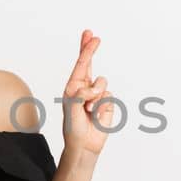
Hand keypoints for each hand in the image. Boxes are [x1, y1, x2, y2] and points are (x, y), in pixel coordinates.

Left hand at [61, 29, 113, 154]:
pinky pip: (108, 96)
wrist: (85, 144)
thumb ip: (80, 95)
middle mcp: (84, 88)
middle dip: (90, 49)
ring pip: (102, 83)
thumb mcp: (72, 110)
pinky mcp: (106, 102)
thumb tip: (91, 87)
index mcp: (72, 87)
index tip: (90, 36)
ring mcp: (96, 94)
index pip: (80, 65)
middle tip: (95, 36)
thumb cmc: (73, 128)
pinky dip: (102, 106)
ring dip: (95, 97)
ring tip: (88, 110)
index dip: (85, 49)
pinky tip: (96, 115)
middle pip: (90, 64)